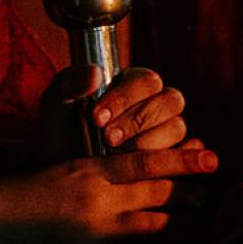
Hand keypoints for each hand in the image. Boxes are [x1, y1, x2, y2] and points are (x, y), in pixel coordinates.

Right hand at [0, 146, 217, 243]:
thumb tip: (130, 169)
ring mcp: (96, 228)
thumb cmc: (13, 197)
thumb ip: (94, 168)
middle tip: (210, 195)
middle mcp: (97, 194)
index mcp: (88, 167)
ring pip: (158, 223)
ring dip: (186, 226)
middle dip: (190, 193)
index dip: (184, 158)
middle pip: (159, 190)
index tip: (211, 156)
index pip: (146, 159)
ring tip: (206, 228)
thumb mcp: (56, 168)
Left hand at [41, 66, 187, 160]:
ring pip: (177, 127)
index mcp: (134, 84)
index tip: (97, 117)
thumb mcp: (57, 106)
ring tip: (119, 154)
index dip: (126, 98)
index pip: (148, 81)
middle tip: (108, 138)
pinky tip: (157, 168)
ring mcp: (166, 130)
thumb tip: (94, 73)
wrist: (64, 169)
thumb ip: (69, 84)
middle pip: (171, 101)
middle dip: (138, 121)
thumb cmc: (62, 133)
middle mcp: (156, 104)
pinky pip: (185, 153)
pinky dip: (177, 156)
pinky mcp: (171, 156)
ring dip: (149, 142)